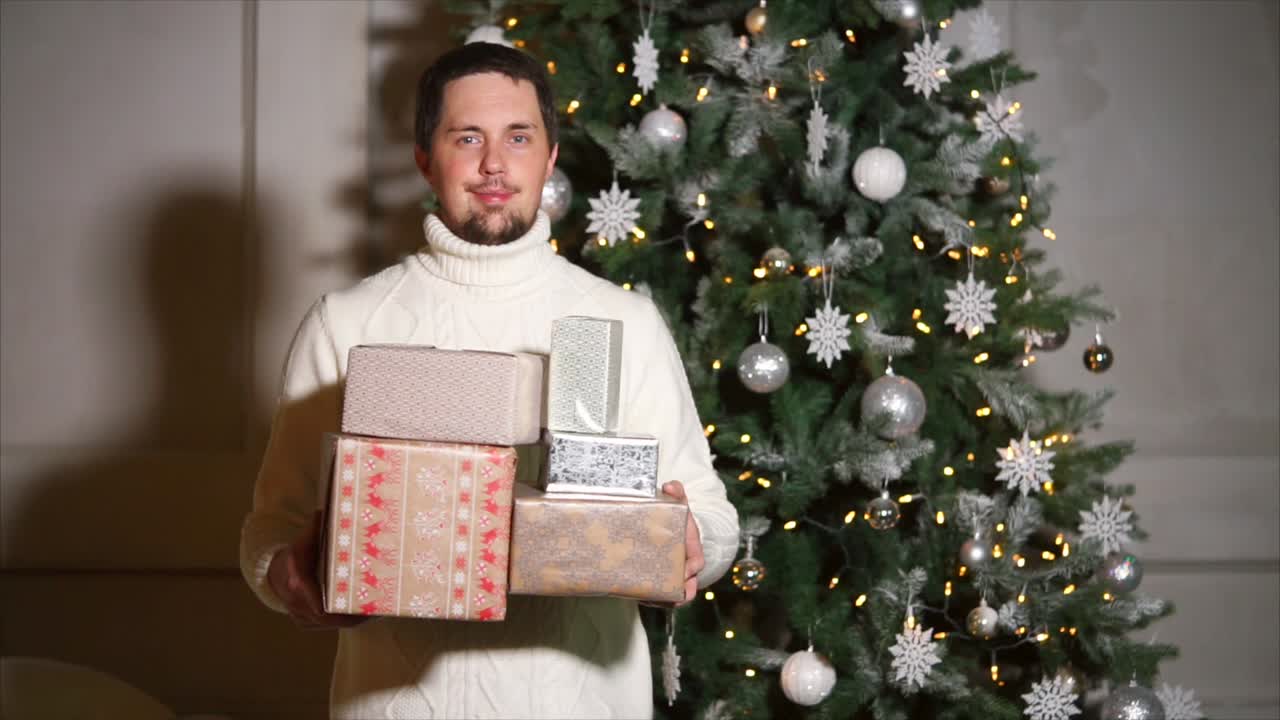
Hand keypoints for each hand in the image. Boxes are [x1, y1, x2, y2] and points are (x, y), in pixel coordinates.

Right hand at [267, 511, 367, 628]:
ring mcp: (300, 615)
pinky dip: (346, 621)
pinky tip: (366, 616)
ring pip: (330, 623)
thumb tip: (325, 511)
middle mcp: (296, 602)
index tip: (352, 604)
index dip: (329, 602)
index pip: (312, 597)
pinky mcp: (305, 622)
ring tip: (377, 612)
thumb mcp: (303, 540)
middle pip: (327, 616)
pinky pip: (328, 625)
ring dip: (353, 619)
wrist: (275, 574)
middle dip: (352, 615)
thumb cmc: (296, 555)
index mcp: (296, 581)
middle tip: (377, 608)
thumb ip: (315, 528)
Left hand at [661, 481, 704, 606]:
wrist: (666, 526)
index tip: (685, 572)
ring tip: (649, 599)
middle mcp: (683, 565)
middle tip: (671, 597)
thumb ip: (676, 492)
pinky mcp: (658, 579)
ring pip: (672, 593)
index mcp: (691, 549)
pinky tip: (639, 596)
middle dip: (680, 594)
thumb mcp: (677, 503)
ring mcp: (671, 574)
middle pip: (686, 585)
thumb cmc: (674, 516)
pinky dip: (651, 597)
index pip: (697, 562)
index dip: (692, 568)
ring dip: (663, 599)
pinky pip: (658, 593)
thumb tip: (670, 486)